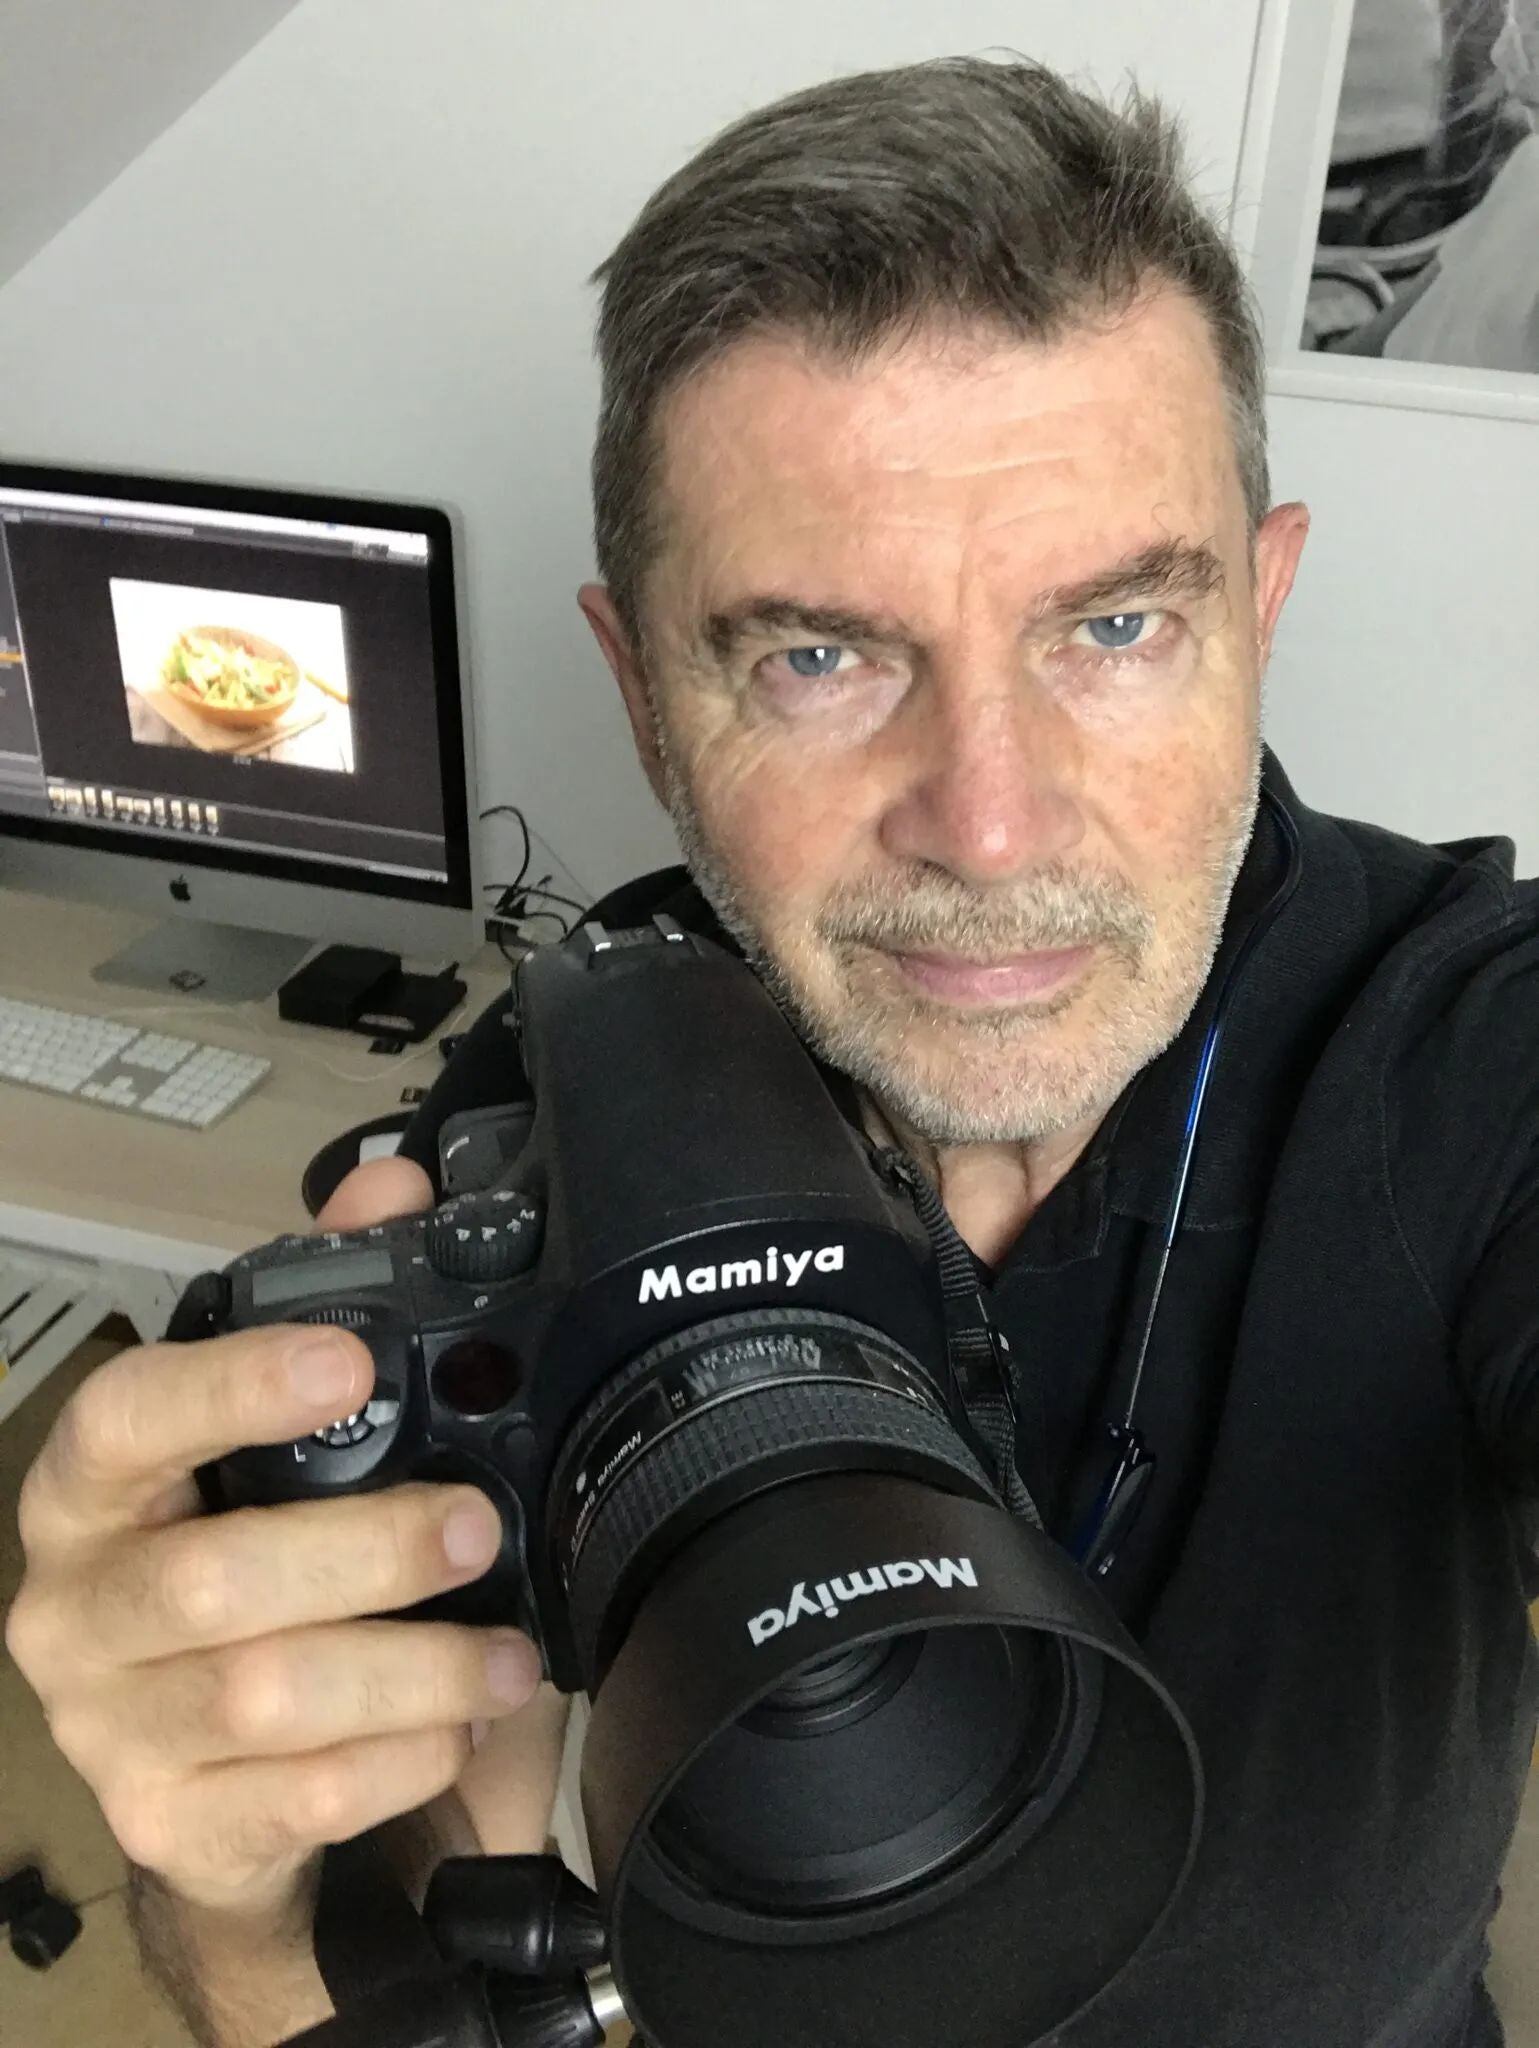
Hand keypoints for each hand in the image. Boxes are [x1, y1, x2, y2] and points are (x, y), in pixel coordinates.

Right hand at [4, 1156, 543, 1927]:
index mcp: (95, 1492)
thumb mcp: (288, 1448)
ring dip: (417, 1669)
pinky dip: (403, 1758)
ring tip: (508, 1653)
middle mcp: (77, 1610)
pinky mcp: (174, 1827)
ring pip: (270, 1697)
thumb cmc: (258, 1577)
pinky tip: (455, 1726)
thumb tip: (395, 1185)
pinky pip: (303, 1797)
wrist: (222, 1785)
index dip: (234, 1385)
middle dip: (369, 1552)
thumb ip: (331, 1305)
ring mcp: (113, 1732)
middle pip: (215, 1579)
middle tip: (473, 1527)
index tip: (349, 1360)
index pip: (128, 1418)